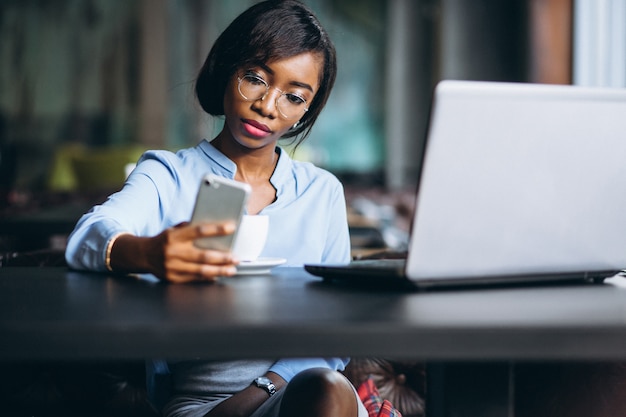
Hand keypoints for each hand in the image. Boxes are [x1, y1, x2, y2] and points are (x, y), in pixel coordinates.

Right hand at [111, 221, 238, 282]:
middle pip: (203, 256)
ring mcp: (172, 267)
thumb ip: (191, 228)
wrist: (142, 255)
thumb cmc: (163, 240)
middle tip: (236, 258)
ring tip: (232, 269)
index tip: (232, 227)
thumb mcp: (174, 230)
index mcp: (174, 236)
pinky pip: (194, 279)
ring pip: (201, 271)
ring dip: (219, 271)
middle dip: (223, 257)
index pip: (198, 231)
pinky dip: (208, 278)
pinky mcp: (172, 279)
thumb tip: (214, 227)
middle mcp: (172, 252)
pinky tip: (218, 275)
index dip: (216, 229)